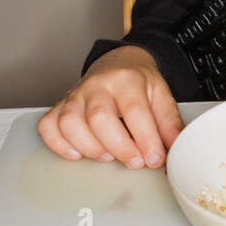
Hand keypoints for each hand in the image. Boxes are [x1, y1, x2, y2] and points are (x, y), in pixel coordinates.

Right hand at [37, 46, 184, 167]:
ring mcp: (75, 95)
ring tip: (109, 156)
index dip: (145, 138)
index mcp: (126, 80)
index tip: (155, 158)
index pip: (134, 111)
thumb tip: (176, 146)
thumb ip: (168, 121)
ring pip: (70, 123)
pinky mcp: (61, 106)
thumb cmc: (139, 83)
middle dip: (119, 146)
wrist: (118, 63)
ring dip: (89, 147)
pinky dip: (58, 144)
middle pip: (99, 118)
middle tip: (135, 162)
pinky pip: (49, 125)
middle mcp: (97, 85)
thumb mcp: (161, 94)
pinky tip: (77, 153)